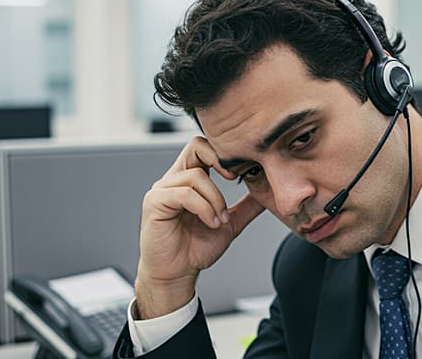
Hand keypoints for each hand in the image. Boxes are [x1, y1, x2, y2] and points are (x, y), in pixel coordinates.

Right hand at [134, 136, 263, 318]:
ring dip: (215, 199)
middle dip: (220, 160)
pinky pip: (184, 194)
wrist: (177, 274)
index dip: (225, 154)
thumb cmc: (195, 249)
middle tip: (234, 180)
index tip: (242, 174)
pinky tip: (211, 223)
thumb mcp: (230, 224)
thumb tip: (266, 193)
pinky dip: (204, 208)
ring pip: (196, 176)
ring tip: (221, 220)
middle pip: (195, 146)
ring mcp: (162, 190)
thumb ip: (246, 206)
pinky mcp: (155, 203)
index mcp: (189, 180)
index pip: (205, 147)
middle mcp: (173, 180)